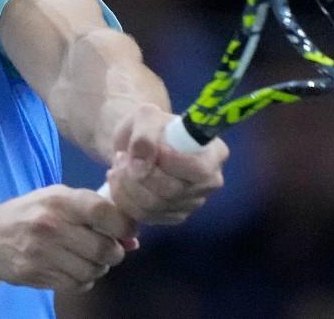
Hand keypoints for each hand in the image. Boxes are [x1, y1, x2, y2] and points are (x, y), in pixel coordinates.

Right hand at [0, 185, 137, 292]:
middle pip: (103, 249)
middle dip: (114, 253)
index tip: (127, 232)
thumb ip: (95, 211)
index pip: (104, 213)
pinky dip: (82, 281)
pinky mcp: (35, 273)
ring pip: (92, 271)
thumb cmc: (32, 212)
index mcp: (60, 199)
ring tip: (88, 260)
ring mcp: (41, 251)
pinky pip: (76, 284)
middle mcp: (51, 224)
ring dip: (98, 269)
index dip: (124, 226)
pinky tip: (73, 269)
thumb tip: (133, 239)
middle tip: (108, 250)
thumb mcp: (59, 199)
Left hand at [105, 104, 228, 223]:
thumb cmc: (148, 126)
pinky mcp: (173, 216)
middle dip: (138, 174)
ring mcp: (192, 203)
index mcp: (213, 153)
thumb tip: (141, 167)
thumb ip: (144, 135)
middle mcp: (209, 183)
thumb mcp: (144, 116)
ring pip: (153, 207)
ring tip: (119, 164)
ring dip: (126, 185)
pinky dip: (124, 197)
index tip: (150, 149)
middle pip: (172, 191)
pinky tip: (120, 179)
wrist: (137, 143)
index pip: (199, 169)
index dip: (171, 162)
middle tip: (122, 156)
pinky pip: (144, 216)